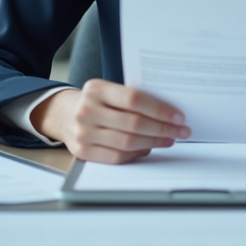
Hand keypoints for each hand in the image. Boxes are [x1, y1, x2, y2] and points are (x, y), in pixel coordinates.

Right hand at [31, 79, 189, 163]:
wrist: (64, 114)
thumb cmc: (96, 102)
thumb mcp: (108, 91)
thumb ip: (131, 98)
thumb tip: (168, 113)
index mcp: (96, 89)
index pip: (134, 99)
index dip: (159, 109)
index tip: (178, 116)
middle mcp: (87, 110)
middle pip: (133, 123)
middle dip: (162, 129)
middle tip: (181, 131)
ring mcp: (82, 133)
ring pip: (128, 142)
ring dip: (154, 142)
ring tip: (169, 139)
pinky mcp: (82, 152)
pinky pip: (117, 157)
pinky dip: (137, 153)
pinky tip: (149, 147)